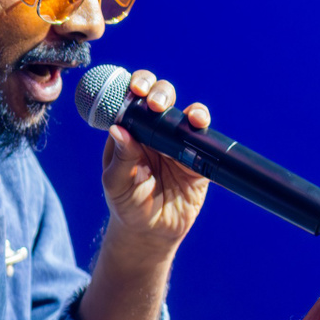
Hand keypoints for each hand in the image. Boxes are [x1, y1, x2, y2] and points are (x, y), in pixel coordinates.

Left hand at [98, 70, 210, 254]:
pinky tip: (198, 122)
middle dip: (158, 92)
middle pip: (159, 98)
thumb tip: (117, 128)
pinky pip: (202, 135)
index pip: (131, 100)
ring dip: (184, 106)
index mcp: (129, 132)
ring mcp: (176, 142)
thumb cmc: (128, 205)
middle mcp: (153, 131)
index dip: (134, 87)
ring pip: (183, 112)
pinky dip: (202, 123)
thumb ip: (121, 157)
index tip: (134, 89)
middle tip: (153, 103)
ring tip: (181, 115)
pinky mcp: (197, 156)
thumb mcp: (117, 183)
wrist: (152, 232)